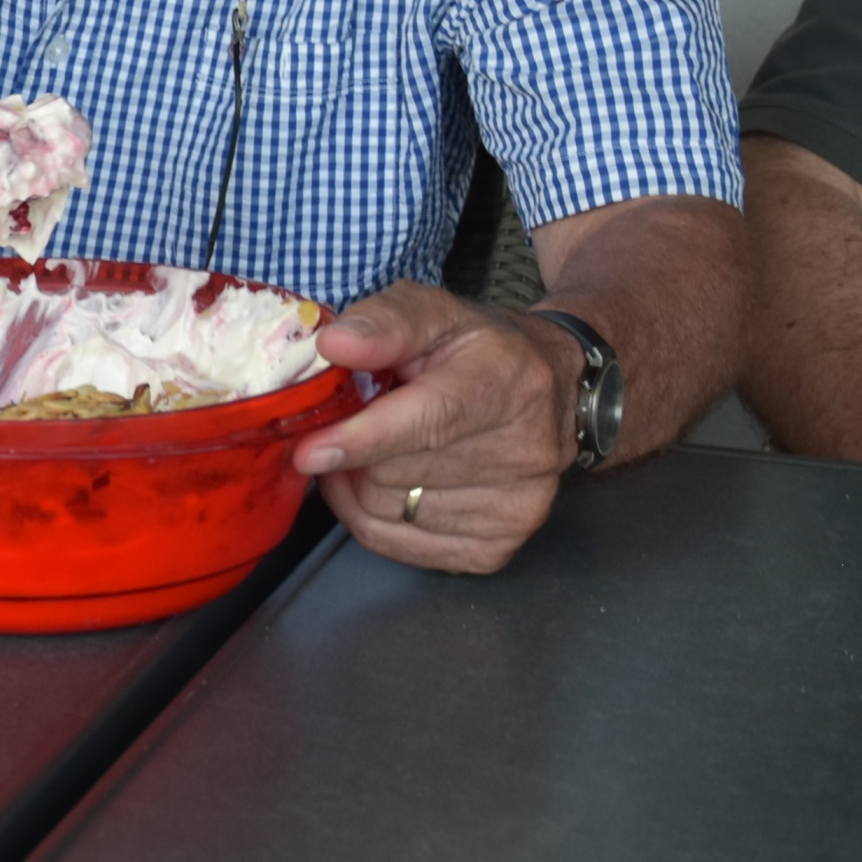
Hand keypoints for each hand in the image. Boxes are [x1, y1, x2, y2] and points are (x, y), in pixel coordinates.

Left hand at [291, 283, 580, 573]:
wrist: (552, 391)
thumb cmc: (480, 350)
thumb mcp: (437, 312)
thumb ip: (386, 321)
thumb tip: (334, 343)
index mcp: (507, 382)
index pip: (429, 422)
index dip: (363, 438)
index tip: (309, 449)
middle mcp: (525, 451)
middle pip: (394, 475)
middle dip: (354, 452)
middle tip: (350, 425)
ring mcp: (517, 508)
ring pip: (388, 514)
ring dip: (358, 485)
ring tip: (373, 450)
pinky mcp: (499, 548)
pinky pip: (400, 547)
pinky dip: (374, 518)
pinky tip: (389, 484)